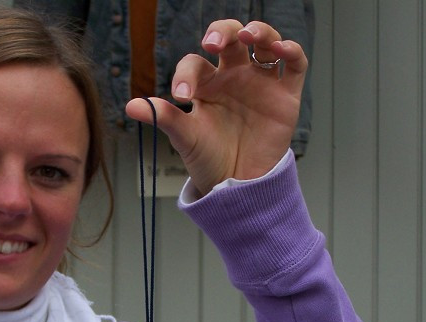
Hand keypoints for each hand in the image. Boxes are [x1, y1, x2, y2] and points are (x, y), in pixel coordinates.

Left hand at [125, 19, 307, 194]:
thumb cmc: (210, 159)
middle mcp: (233, 77)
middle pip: (230, 39)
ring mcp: (260, 83)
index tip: (181, 95)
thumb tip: (131, 106)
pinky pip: (294, 65)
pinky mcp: (285, 95)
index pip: (195, 64)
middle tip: (211, 42)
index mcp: (206, 84)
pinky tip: (280, 49)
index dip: (186, 73)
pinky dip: (291, 51)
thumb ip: (164, 118)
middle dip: (222, 31)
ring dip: (259, 32)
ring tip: (247, 35)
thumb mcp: (185, 139)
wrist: (239, 186)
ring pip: (264, 42)